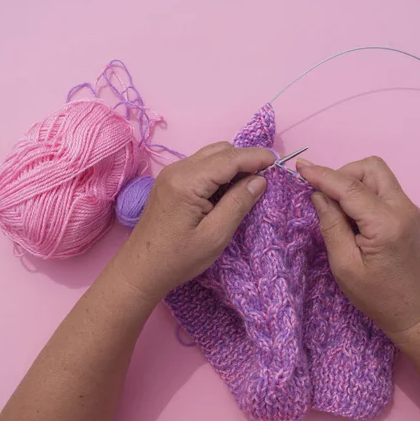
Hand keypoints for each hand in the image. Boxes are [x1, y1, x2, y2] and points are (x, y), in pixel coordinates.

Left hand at [113, 142, 274, 302]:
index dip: (256, 157)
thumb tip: (260, 180)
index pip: (229, 158)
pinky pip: (201, 166)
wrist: (141, 270)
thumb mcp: (215, 235)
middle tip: (265, 178)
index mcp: (188, 182)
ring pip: (211, 155)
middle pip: (220, 150)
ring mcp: (171, 174)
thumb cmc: (179, 258)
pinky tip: (228, 190)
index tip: (277, 162)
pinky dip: (219, 172)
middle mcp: (178, 170)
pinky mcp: (170, 181)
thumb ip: (239, 203)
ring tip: (249, 185)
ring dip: (233, 165)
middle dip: (245, 159)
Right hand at [297, 156, 419, 336]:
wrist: (416, 311)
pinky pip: (386, 191)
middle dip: (343, 174)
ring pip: (380, 175)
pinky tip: (358, 219)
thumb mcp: (344, 265)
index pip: (350, 187)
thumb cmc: (376, 296)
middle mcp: (405, 209)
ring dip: (355, 183)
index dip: (323, 175)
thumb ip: (331, 225)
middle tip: (326, 197)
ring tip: (341, 209)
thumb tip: (319, 195)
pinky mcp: (414, 214)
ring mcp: (413, 210)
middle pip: (372, 168)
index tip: (301, 168)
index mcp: (386, 225)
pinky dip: (367, 194)